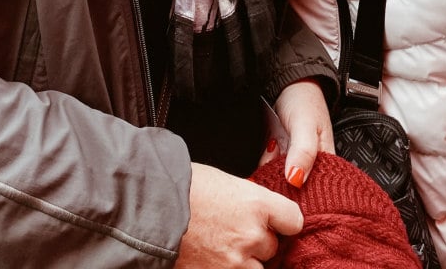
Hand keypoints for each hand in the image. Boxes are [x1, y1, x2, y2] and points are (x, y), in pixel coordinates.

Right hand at [177, 164, 302, 267]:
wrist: (151, 206)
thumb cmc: (185, 187)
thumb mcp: (227, 184)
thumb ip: (250, 203)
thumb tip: (260, 215)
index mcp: (257, 204)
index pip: (294, 221)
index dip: (284, 222)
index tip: (277, 222)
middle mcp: (251, 236)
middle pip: (272, 248)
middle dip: (258, 242)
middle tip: (236, 232)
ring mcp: (234, 263)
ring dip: (246, 261)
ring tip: (224, 247)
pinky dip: (228, 268)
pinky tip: (213, 257)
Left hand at [269, 79, 334, 187]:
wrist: (287, 81)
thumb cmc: (304, 98)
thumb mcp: (306, 125)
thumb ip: (303, 152)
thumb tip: (296, 179)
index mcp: (326, 161)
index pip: (316, 189)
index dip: (301, 195)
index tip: (287, 190)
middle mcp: (311, 163)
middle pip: (296, 187)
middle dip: (282, 182)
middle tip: (275, 165)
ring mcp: (293, 159)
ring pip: (280, 179)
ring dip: (271, 173)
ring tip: (273, 150)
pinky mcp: (280, 154)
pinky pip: (270, 167)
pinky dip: (265, 164)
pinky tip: (267, 151)